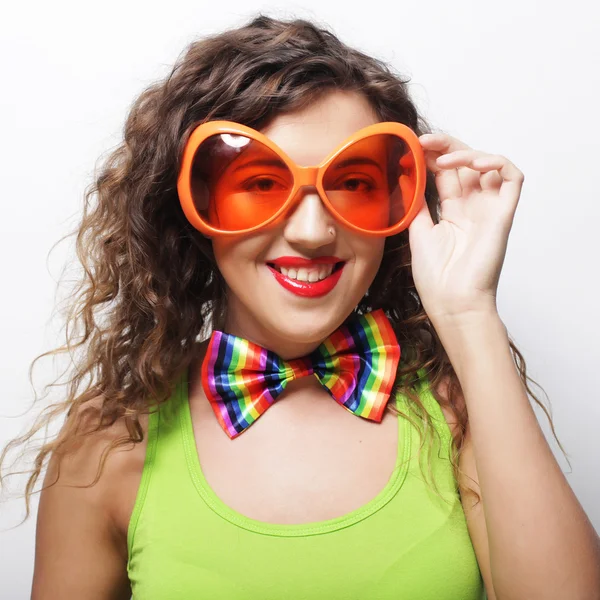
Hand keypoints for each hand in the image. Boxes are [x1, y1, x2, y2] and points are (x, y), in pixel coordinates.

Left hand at [408, 132, 524, 323]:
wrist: (452, 301)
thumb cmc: (435, 276)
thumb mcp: (417, 232)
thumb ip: (415, 203)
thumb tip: (404, 176)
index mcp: (452, 211)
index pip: (446, 173)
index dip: (432, 156)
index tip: (411, 148)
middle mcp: (472, 207)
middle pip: (465, 164)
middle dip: (445, 146)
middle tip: (423, 142)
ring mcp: (489, 209)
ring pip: (488, 165)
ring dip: (467, 152)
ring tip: (443, 158)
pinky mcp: (504, 214)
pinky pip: (513, 178)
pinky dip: (497, 162)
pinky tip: (473, 163)